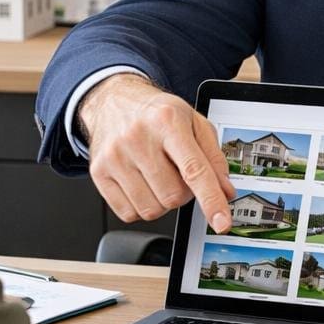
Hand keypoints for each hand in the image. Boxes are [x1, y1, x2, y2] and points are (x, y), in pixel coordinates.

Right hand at [80, 74, 234, 231]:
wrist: (114, 101)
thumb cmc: (156, 113)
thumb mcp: (193, 122)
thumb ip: (214, 156)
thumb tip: (225, 191)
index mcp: (167, 121)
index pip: (194, 170)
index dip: (211, 200)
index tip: (222, 222)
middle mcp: (137, 137)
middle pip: (173, 196)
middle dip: (184, 193)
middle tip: (178, 173)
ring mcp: (114, 156)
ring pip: (151, 209)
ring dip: (162, 201)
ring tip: (159, 176)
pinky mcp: (98, 172)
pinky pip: (128, 214)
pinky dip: (141, 206)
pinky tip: (141, 183)